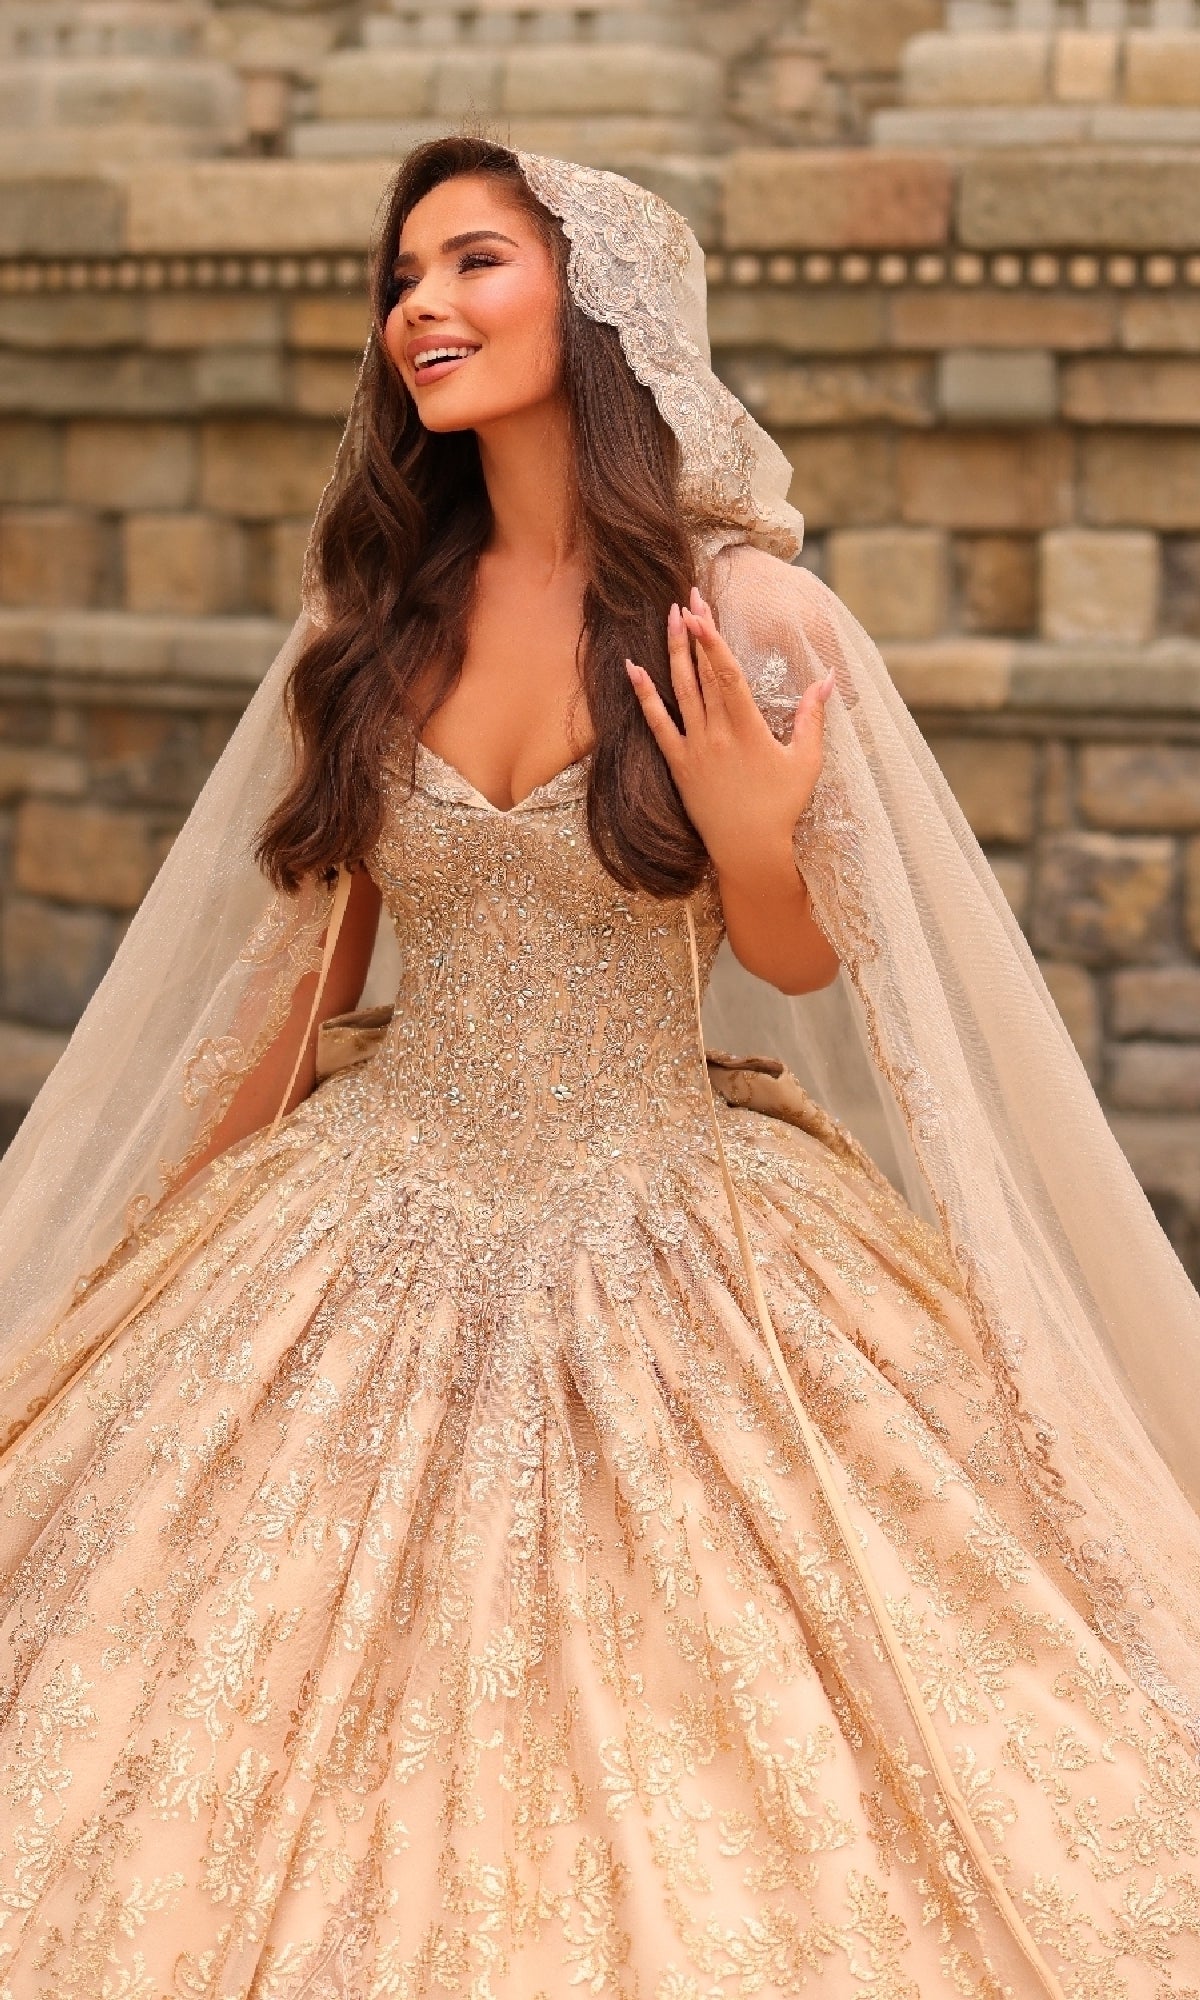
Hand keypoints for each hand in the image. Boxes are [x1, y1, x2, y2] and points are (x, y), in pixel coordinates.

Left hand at [625, 586, 835, 892]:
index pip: (727, 674)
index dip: (712, 640)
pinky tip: (634, 668)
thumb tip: (828, 677)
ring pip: (679, 691)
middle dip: (693, 633)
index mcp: (748, 729)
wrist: (748, 849)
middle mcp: (716, 734)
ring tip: (669, 617)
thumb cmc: (782, 807)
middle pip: (701, 673)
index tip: (701, 611)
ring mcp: (694, 748)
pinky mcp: (678, 764)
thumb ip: (814, 716)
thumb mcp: (806, 761)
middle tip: (687, 597)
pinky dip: (644, 695)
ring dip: (673, 653)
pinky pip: (657, 724)